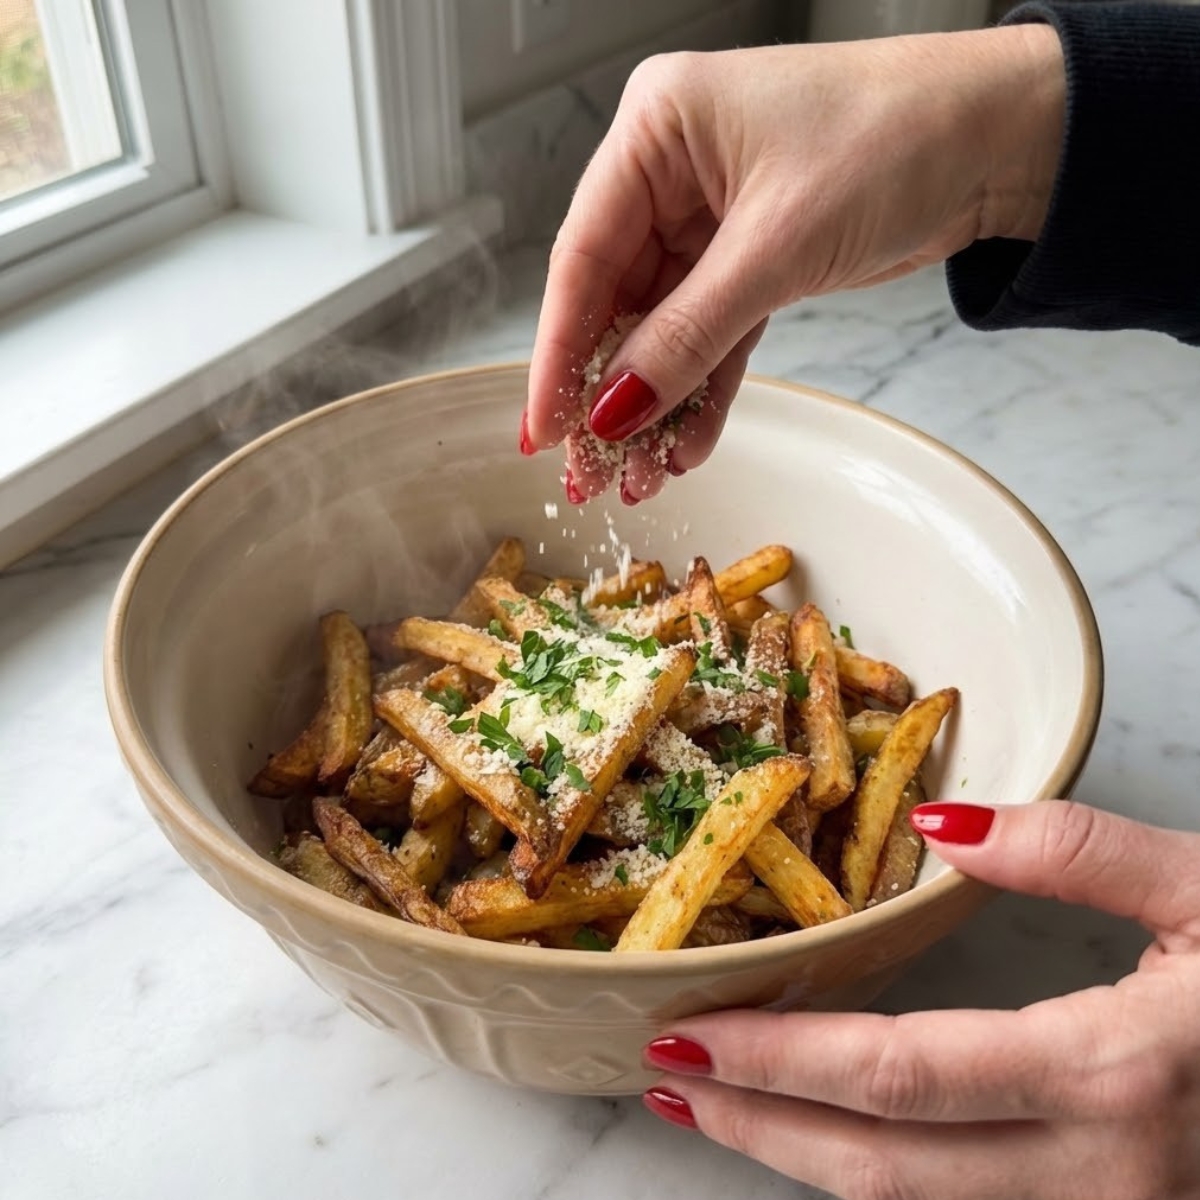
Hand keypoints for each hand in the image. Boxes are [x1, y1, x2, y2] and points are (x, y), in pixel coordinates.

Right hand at [523, 26, 1064, 502]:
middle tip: (586, 471)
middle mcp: (672, 172)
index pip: (583, 256)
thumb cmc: (895, 138)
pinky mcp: (752, 259)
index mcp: (657, 129)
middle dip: (606, 392)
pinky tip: (686, 445)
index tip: (543, 426)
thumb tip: (615, 410)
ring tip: (639, 477)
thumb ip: (688, 335)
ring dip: (655, 404)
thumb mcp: (776, 246)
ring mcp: (711, 219)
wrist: (1001, 136)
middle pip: (615, 301)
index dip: (559, 351)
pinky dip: (703, 390)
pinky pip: (713, 337)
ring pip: (663, 329)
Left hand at [641, 800, 1199, 1199]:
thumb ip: (1080, 850)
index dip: (785, 1060)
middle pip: (886, 1167)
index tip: (692, 1035)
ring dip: (806, 1161)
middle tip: (670, 1078)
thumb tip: (946, 822)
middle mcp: (1102, 1175)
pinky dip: (882, 1178)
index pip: (904, 1077)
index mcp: (1116, 1075)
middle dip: (763, 1127)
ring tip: (720, 1110)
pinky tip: (829, 1134)